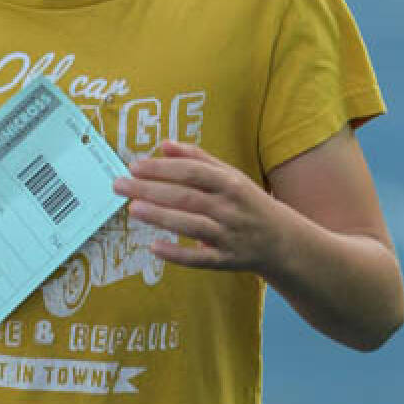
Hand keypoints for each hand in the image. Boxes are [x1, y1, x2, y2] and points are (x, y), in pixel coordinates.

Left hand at [113, 141, 285, 271]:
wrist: (282, 240)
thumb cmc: (248, 202)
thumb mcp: (230, 175)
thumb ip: (198, 158)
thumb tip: (164, 144)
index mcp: (230, 183)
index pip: (192, 172)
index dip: (163, 168)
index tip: (134, 166)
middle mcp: (230, 208)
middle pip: (186, 196)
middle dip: (151, 190)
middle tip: (120, 186)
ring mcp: (229, 235)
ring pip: (191, 224)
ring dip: (161, 217)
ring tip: (133, 209)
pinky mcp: (226, 259)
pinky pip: (200, 259)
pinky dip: (177, 254)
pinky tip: (154, 247)